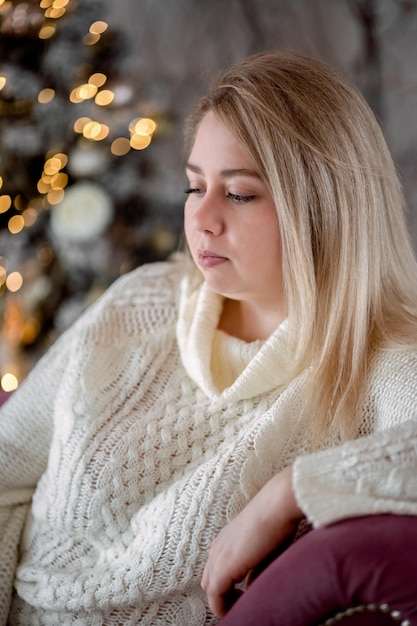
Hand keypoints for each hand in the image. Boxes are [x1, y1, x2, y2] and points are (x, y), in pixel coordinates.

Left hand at [201, 465, 303, 617]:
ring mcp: (218, 557)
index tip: (243, 598)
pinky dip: (223, 607)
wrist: (277, 505)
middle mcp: (217, 548)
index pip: (216, 571)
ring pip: (209, 589)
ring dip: (223, 602)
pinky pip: (214, 596)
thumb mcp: (264, 551)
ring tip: (244, 607)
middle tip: (243, 604)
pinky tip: (241, 607)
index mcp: (225, 541)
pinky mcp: (223, 567)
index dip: (226, 589)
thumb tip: (250, 589)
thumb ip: (254, 571)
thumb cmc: (277, 523)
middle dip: (223, 597)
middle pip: (209, 581)